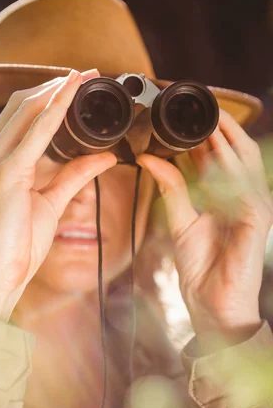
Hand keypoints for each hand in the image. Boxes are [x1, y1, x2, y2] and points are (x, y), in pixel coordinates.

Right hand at [0, 69, 116, 320]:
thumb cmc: (17, 245)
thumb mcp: (50, 204)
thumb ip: (74, 176)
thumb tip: (105, 158)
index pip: (20, 117)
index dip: (48, 96)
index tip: (76, 85)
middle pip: (21, 104)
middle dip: (54, 85)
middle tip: (87, 74)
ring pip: (26, 109)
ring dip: (57, 89)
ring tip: (84, 76)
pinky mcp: (5, 173)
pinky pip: (35, 131)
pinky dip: (56, 108)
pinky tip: (73, 93)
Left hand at [137, 110, 272, 337]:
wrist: (213, 303)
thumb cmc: (202, 267)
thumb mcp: (181, 221)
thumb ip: (171, 188)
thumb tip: (150, 157)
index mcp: (227, 195)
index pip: (219, 155)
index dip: (204, 132)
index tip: (184, 112)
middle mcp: (244, 195)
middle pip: (237, 150)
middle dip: (219, 126)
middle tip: (199, 104)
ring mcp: (254, 205)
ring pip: (246, 161)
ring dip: (229, 138)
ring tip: (210, 116)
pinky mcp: (258, 219)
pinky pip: (245, 185)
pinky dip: (231, 167)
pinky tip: (215, 151)